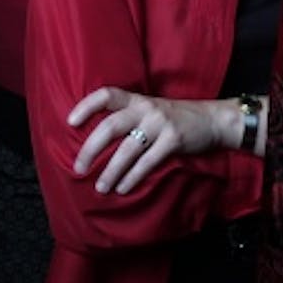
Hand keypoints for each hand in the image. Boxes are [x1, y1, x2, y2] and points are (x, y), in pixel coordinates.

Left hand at [67, 86, 232, 195]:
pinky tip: (123, 188)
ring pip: (128, 148)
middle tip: (78, 167)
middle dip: (91, 148)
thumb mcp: (152, 110)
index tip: (70, 122)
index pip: (107, 94)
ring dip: (111, 170)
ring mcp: (161, 123)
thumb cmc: (176, 119)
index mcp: (137, 100)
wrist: (212, 120)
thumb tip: (98, 143)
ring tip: (101, 187)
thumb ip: (130, 118)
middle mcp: (146, 108)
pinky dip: (132, 177)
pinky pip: (147, 161)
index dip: (87, 106)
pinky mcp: (174, 139)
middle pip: (111, 126)